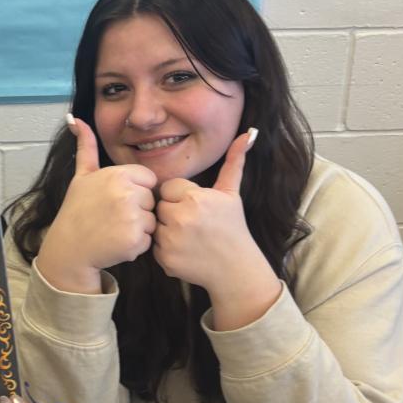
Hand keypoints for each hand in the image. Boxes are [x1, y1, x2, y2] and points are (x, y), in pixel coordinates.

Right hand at [35, 116, 156, 292]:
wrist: (68, 248)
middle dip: (137, 210)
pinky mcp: (134, 241)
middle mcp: (126, 193)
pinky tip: (116, 242)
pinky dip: (135, 245)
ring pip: (152, 221)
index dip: (135, 191)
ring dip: (137, 228)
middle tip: (112, 217)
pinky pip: (148, 240)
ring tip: (114, 230)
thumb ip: (86, 146)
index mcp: (118, 174)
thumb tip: (74, 119)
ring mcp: (131, 217)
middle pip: (151, 200)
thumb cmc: (76, 211)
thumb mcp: (81, 176)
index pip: (148, 179)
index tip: (115, 200)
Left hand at [153, 130, 279, 327]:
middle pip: (160, 206)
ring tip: (188, 237)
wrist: (235, 268)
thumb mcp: (232, 194)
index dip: (180, 197)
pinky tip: (184, 250)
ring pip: (155, 225)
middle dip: (172, 212)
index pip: (168, 187)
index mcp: (195, 198)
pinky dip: (165, 249)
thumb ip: (234, 162)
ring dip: (167, 230)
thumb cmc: (232, 228)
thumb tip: (248, 133)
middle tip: (192, 223)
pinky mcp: (165, 259)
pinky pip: (154, 246)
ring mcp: (172, 240)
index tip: (195, 207)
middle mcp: (182, 218)